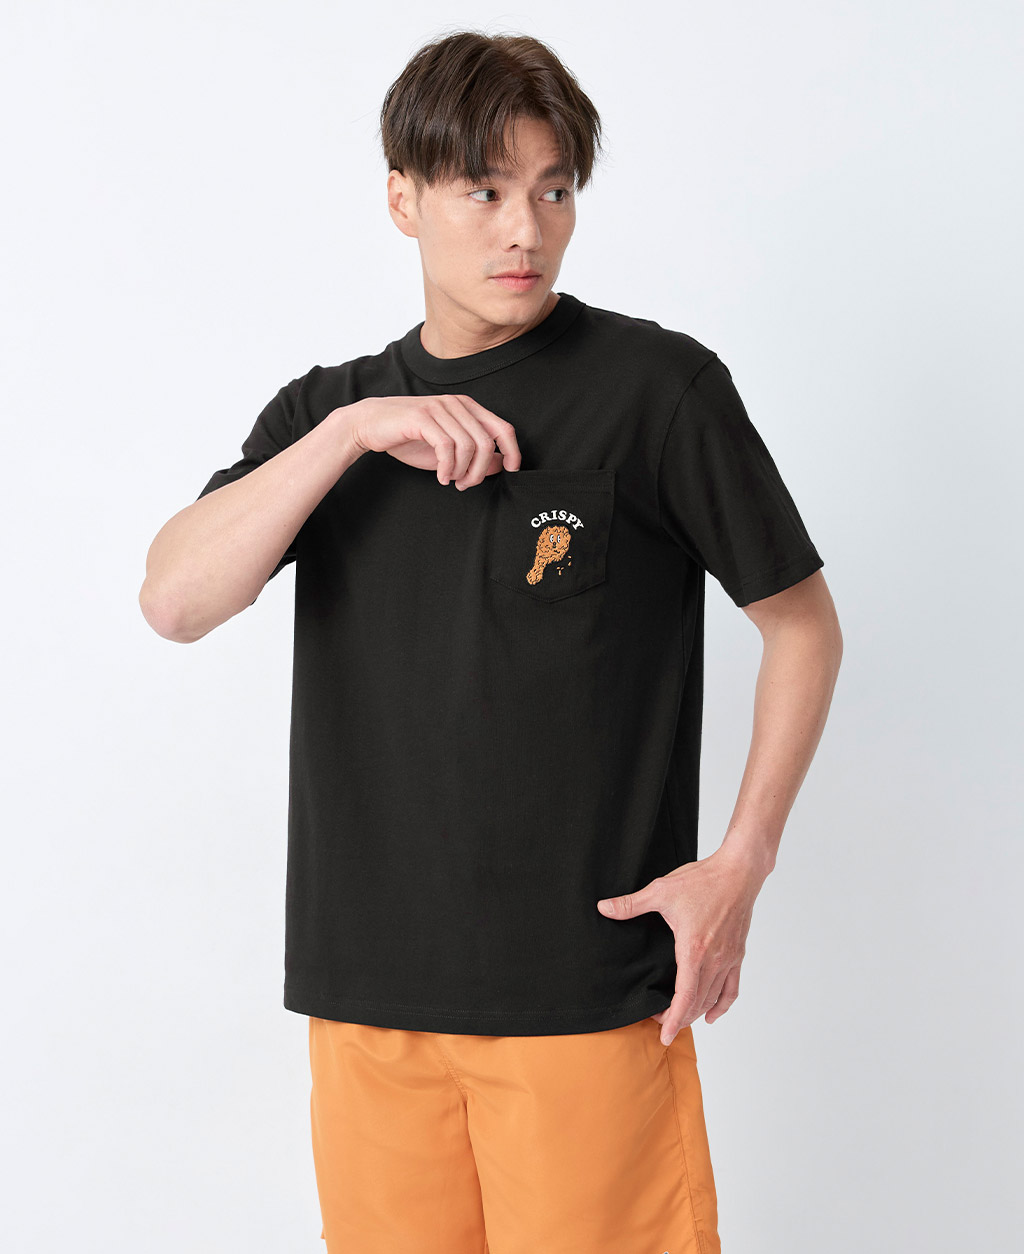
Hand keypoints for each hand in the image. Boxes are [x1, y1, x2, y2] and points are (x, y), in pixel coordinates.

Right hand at [343, 394, 521, 488]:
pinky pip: (446, 447)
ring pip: (468, 446)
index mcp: (468, 408)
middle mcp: (456, 404)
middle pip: (486, 442)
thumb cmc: (410, 437)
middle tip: (465, 485)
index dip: (512, 451)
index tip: (511, 469)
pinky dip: (447, 467)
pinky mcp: (423, 417)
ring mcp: (439, 408)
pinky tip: (440, 476)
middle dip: (479, 471)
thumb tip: (499, 465)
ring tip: (451, 481)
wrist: (372, 425)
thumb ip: (473, 455)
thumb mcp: (447, 450)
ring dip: (462, 471)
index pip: (503, 428)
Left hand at [595, 844, 766, 1043]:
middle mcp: (714, 959)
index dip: (674, 1019)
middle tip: (659, 1023)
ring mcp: (728, 958)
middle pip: (698, 1002)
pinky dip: (722, 1005)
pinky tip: (712, 1014)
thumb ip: (631, 904)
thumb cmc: (703, 880)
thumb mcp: (661, 891)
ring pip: (713, 998)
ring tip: (679, 1019)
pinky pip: (731, 988)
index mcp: (694, 949)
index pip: (685, 996)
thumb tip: (603, 907)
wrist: (738, 872)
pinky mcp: (737, 954)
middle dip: (679, 1018)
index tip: (664, 1035)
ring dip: (696, 1013)